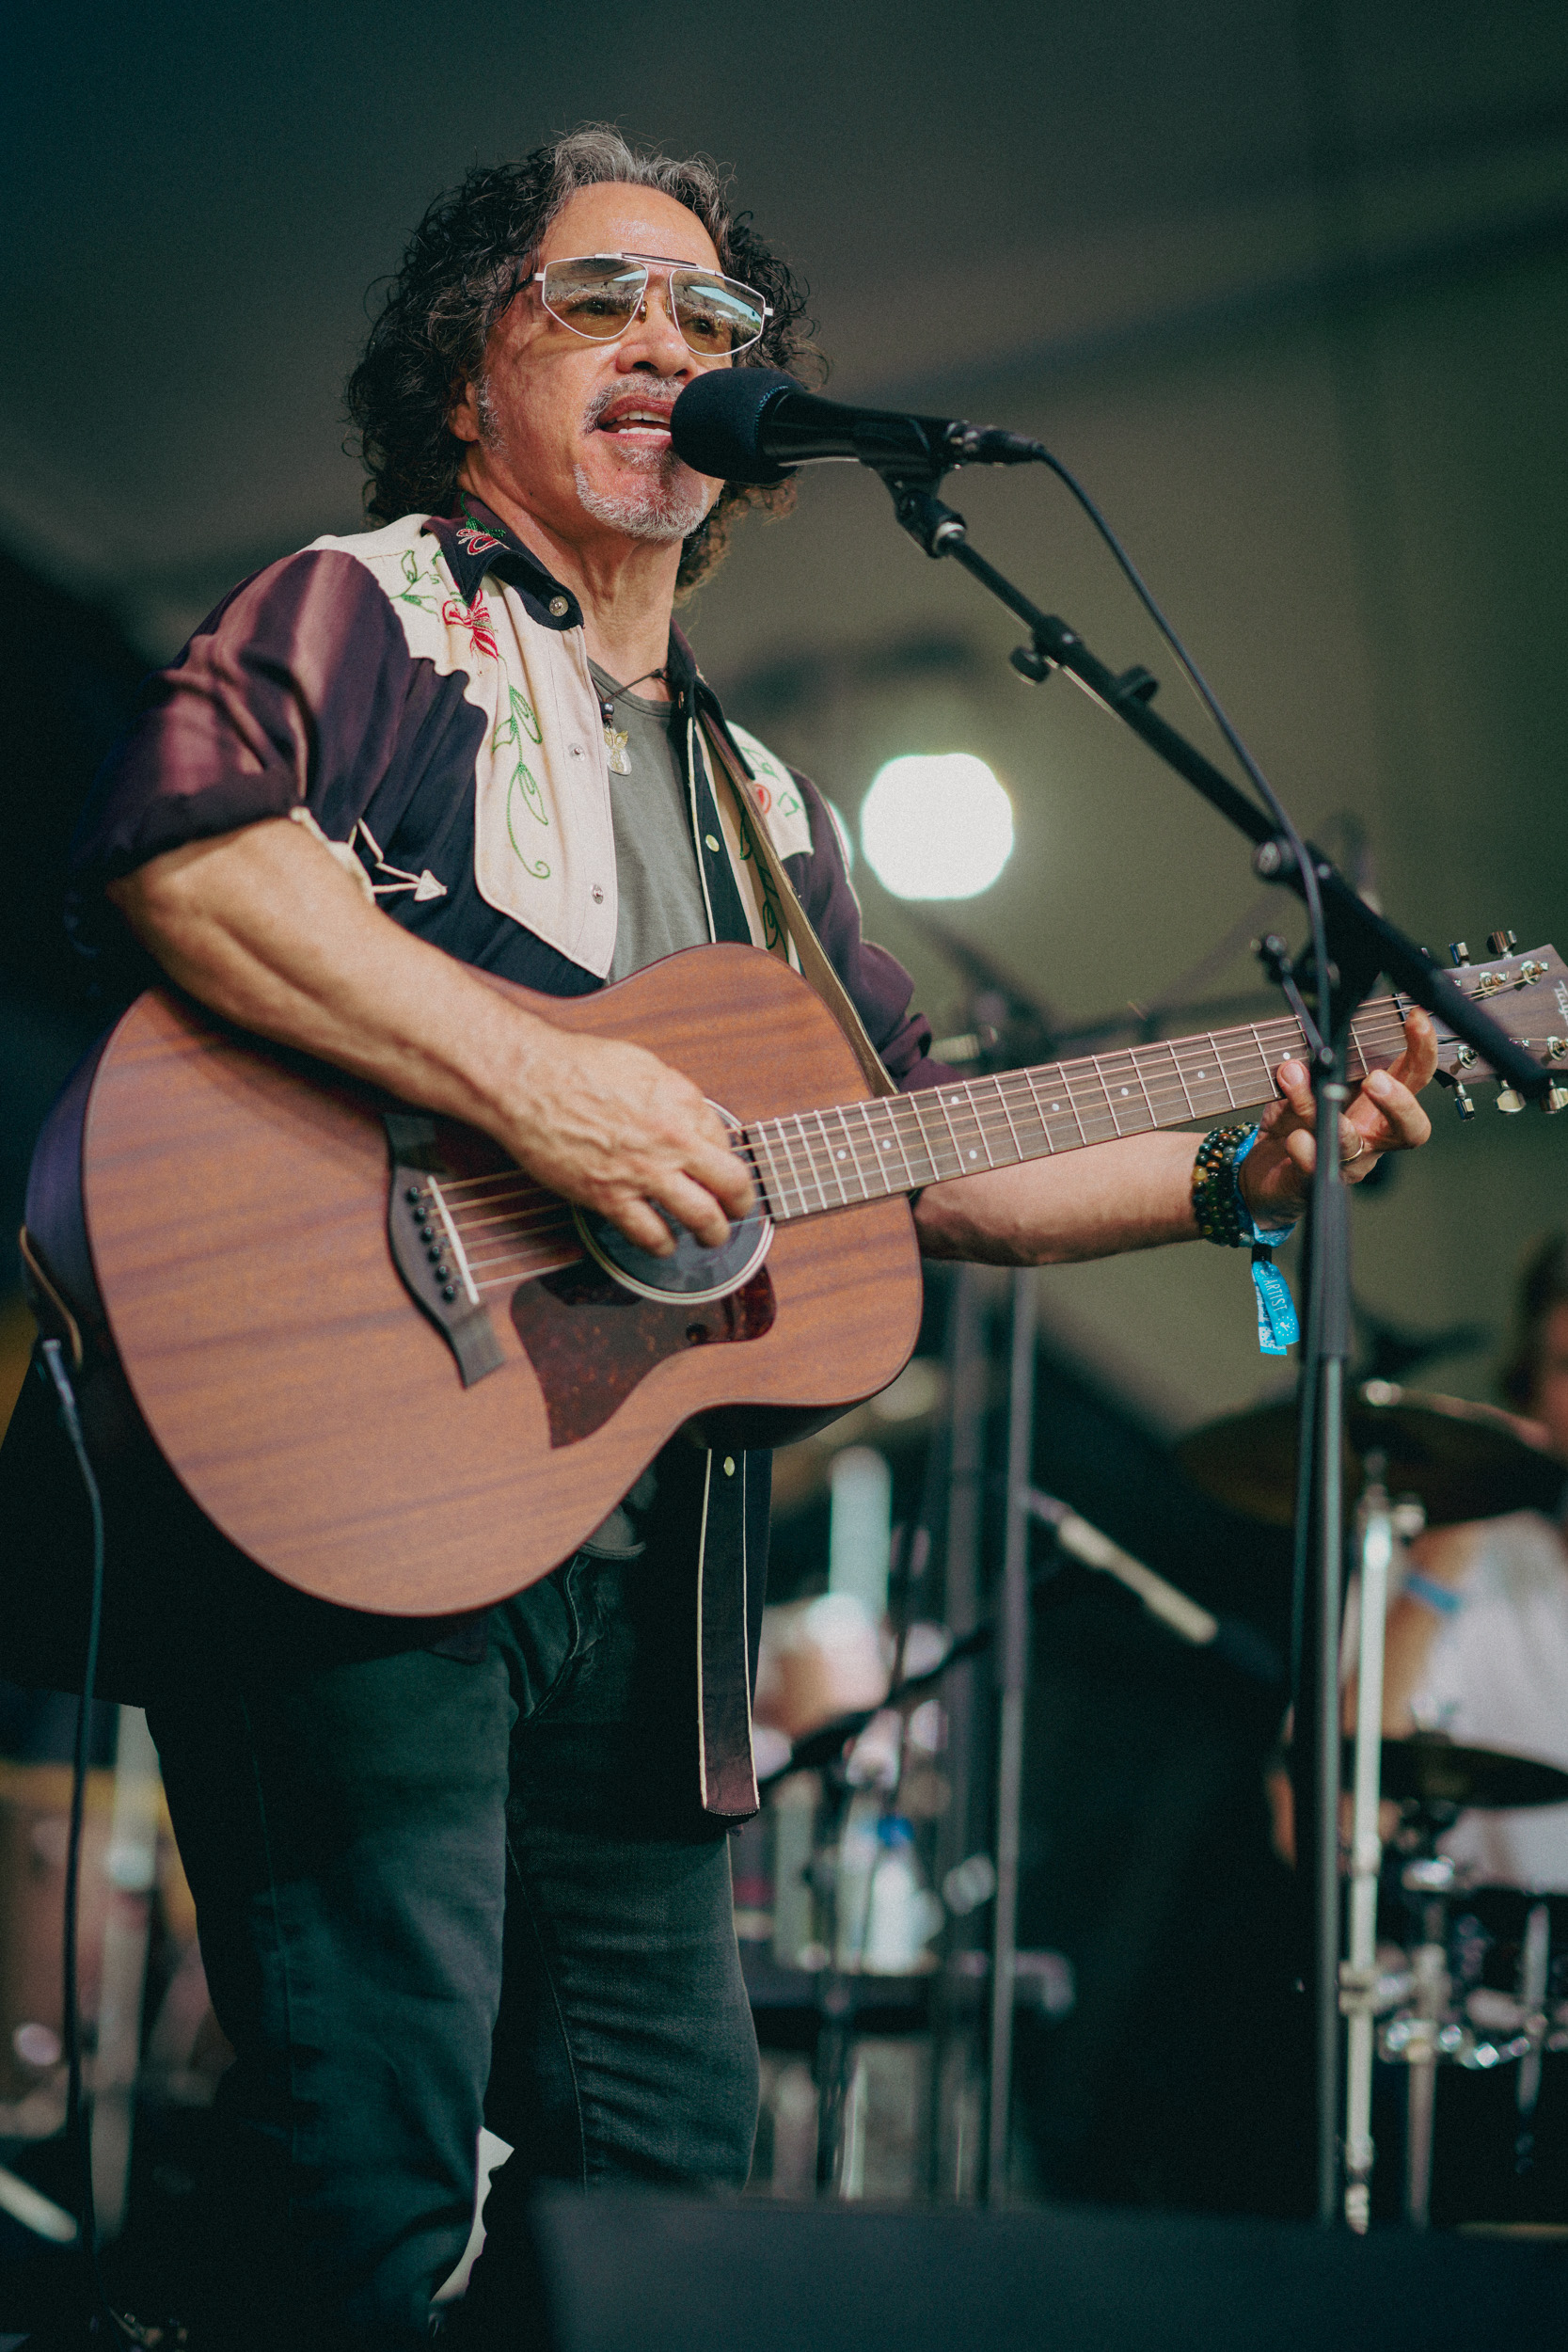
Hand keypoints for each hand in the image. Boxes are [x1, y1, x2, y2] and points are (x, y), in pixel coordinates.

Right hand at [501, 1024, 754, 1256]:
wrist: (528, 1081)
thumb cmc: (575, 1065)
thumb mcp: (641, 1065)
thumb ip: (670, 1093)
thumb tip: (686, 1112)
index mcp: (682, 1101)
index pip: (725, 1140)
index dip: (724, 1157)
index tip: (720, 1166)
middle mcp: (672, 1140)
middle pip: (731, 1184)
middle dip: (741, 1203)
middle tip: (738, 1210)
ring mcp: (643, 1172)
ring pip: (702, 1217)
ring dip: (713, 1233)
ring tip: (711, 1237)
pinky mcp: (610, 1197)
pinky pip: (650, 1234)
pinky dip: (662, 1245)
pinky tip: (662, 1243)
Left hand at [1237, 1007, 1437, 1227]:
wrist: (1264, 1169)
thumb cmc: (1295, 1121)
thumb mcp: (1306, 1080)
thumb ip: (1314, 1062)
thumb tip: (1310, 1045)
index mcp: (1377, 1105)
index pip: (1412, 1077)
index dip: (1422, 1050)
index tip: (1416, 1017)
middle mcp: (1371, 1137)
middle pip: (1410, 1128)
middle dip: (1400, 1101)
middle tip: (1377, 1079)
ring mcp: (1345, 1163)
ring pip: (1350, 1142)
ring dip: (1323, 1107)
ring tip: (1300, 1081)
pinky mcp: (1314, 1181)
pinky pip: (1315, 1168)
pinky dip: (1305, 1150)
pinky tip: (1295, 1139)